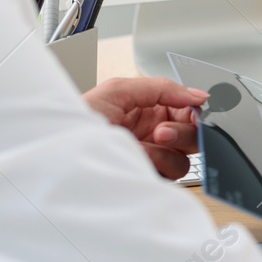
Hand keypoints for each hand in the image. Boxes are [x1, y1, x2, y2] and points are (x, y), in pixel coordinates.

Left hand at [84, 76, 208, 179]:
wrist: (63, 152)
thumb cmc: (81, 121)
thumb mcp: (118, 90)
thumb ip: (162, 87)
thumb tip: (198, 95)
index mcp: (151, 109)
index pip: (188, 110)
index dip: (195, 112)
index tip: (193, 113)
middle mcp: (155, 133)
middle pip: (193, 134)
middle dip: (182, 131)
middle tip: (161, 131)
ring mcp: (153, 157)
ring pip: (185, 156)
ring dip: (166, 150)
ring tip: (142, 146)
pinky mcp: (150, 175)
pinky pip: (172, 174)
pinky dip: (158, 164)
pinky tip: (138, 157)